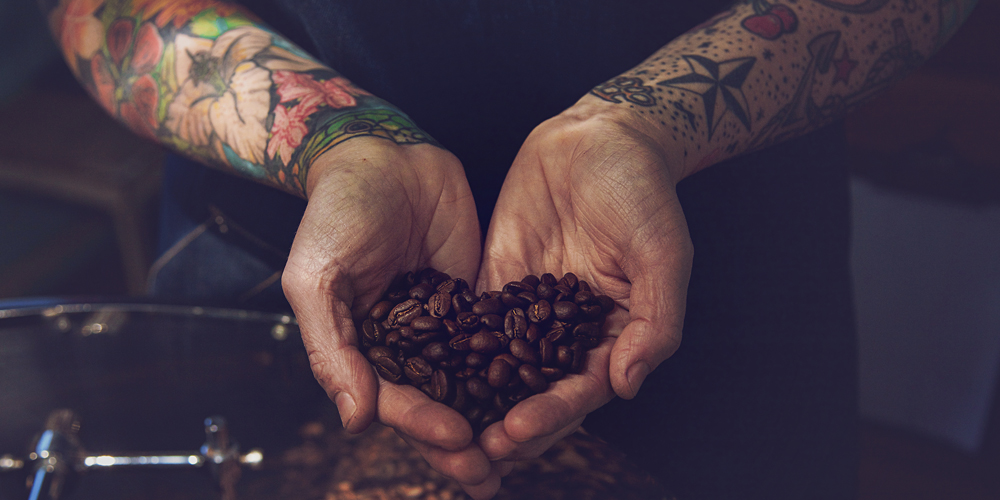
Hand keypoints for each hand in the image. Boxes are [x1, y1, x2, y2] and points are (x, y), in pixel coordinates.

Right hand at [281, 137, 492, 486]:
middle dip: (462, 442)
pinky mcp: (474, 299)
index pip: (393, 401)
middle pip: (435, 405)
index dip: (422, 425)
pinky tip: (545, 388)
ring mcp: (442, 325)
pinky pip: (497, 338)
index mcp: (363, 349)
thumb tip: (354, 420)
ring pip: (470, 382)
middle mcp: (404, 345)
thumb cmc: (336, 213)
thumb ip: (332, 348)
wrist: (383, 155)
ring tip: (523, 445)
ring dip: (493, 417)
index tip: (458, 437)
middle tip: (493, 470)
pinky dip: (518, 366)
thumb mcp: (318, 278)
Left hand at [475, 99, 693, 482]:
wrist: (599, 139)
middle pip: (536, 392)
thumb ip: (654, 320)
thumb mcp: (662, 252)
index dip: (551, 414)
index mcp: (615, 334)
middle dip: (506, 424)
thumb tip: (628, 385)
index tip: (516, 431)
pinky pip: (474, 324)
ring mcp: (531, 311)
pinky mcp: (498, 284)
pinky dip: (452, 352)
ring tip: (441, 429)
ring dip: (476, 401)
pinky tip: (422, 372)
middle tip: (471, 452)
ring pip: (501, 368)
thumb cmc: (642, 193)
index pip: (582, 390)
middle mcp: (570, 333)